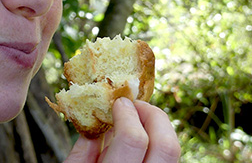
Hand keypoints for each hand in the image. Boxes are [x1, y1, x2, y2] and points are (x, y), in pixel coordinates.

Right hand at [64, 98, 180, 162]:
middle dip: (153, 115)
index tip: (118, 102)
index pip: (134, 138)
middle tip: (135, 105)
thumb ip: (83, 151)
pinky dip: (158, 148)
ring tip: (138, 122)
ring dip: (158, 130)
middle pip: (167, 145)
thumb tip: (97, 121)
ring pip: (174, 156)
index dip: (127, 112)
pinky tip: (142, 145)